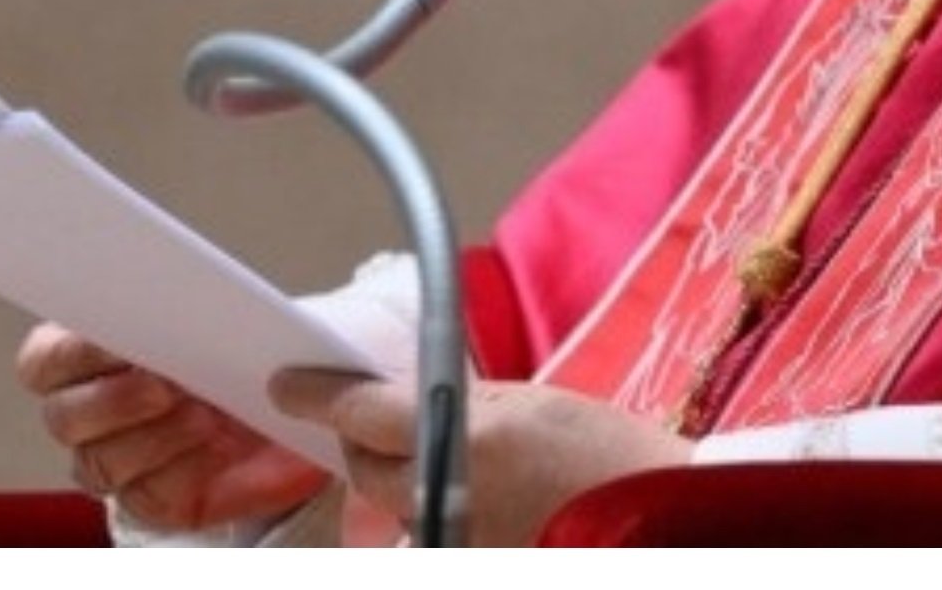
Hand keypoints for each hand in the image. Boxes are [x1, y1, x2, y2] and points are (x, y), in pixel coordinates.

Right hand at [17, 320, 329, 532]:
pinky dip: (187, 469)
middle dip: (115, 400)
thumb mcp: (217, 316)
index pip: (42, 361)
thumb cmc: (237, 348)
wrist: (286, 402)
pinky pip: (149, 496)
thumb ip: (184, 309)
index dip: (72, 352)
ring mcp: (113, 463)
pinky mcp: (152, 501)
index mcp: (79, 359)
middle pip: (64, 419)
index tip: (123, 336)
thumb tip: (182, 302)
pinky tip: (221, 446)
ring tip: (209, 415)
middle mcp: (84, 416)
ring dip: (156, 437)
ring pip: (101, 463)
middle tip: (168, 384)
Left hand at [268, 370, 692, 546]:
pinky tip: (475, 492)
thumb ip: (459, 400)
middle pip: (367, 465)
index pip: (360, 412)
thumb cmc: (608, 455)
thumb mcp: (532, 401)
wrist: (655, 518)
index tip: (285, 385)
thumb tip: (398, 396)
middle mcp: (446, 497)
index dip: (316, 395)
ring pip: (392, 504)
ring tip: (456, 459)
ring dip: (405, 478)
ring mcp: (450, 537)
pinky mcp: (461, 557)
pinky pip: (424, 530)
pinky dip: (433, 508)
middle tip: (393, 415)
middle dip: (370, 438)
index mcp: (466, 440)